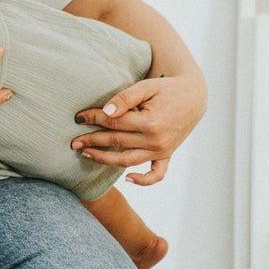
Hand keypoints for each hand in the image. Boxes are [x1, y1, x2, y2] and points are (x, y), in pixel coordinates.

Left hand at [71, 72, 205, 186]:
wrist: (194, 96)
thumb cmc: (167, 89)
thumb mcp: (146, 87)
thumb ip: (126, 98)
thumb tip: (107, 112)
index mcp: (149, 122)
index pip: (114, 122)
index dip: (94, 118)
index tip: (78, 117)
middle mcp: (155, 140)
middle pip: (117, 142)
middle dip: (93, 140)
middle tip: (73, 142)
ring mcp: (161, 150)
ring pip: (128, 160)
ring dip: (106, 160)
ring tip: (87, 154)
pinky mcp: (167, 155)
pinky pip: (156, 174)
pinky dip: (144, 181)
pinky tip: (127, 179)